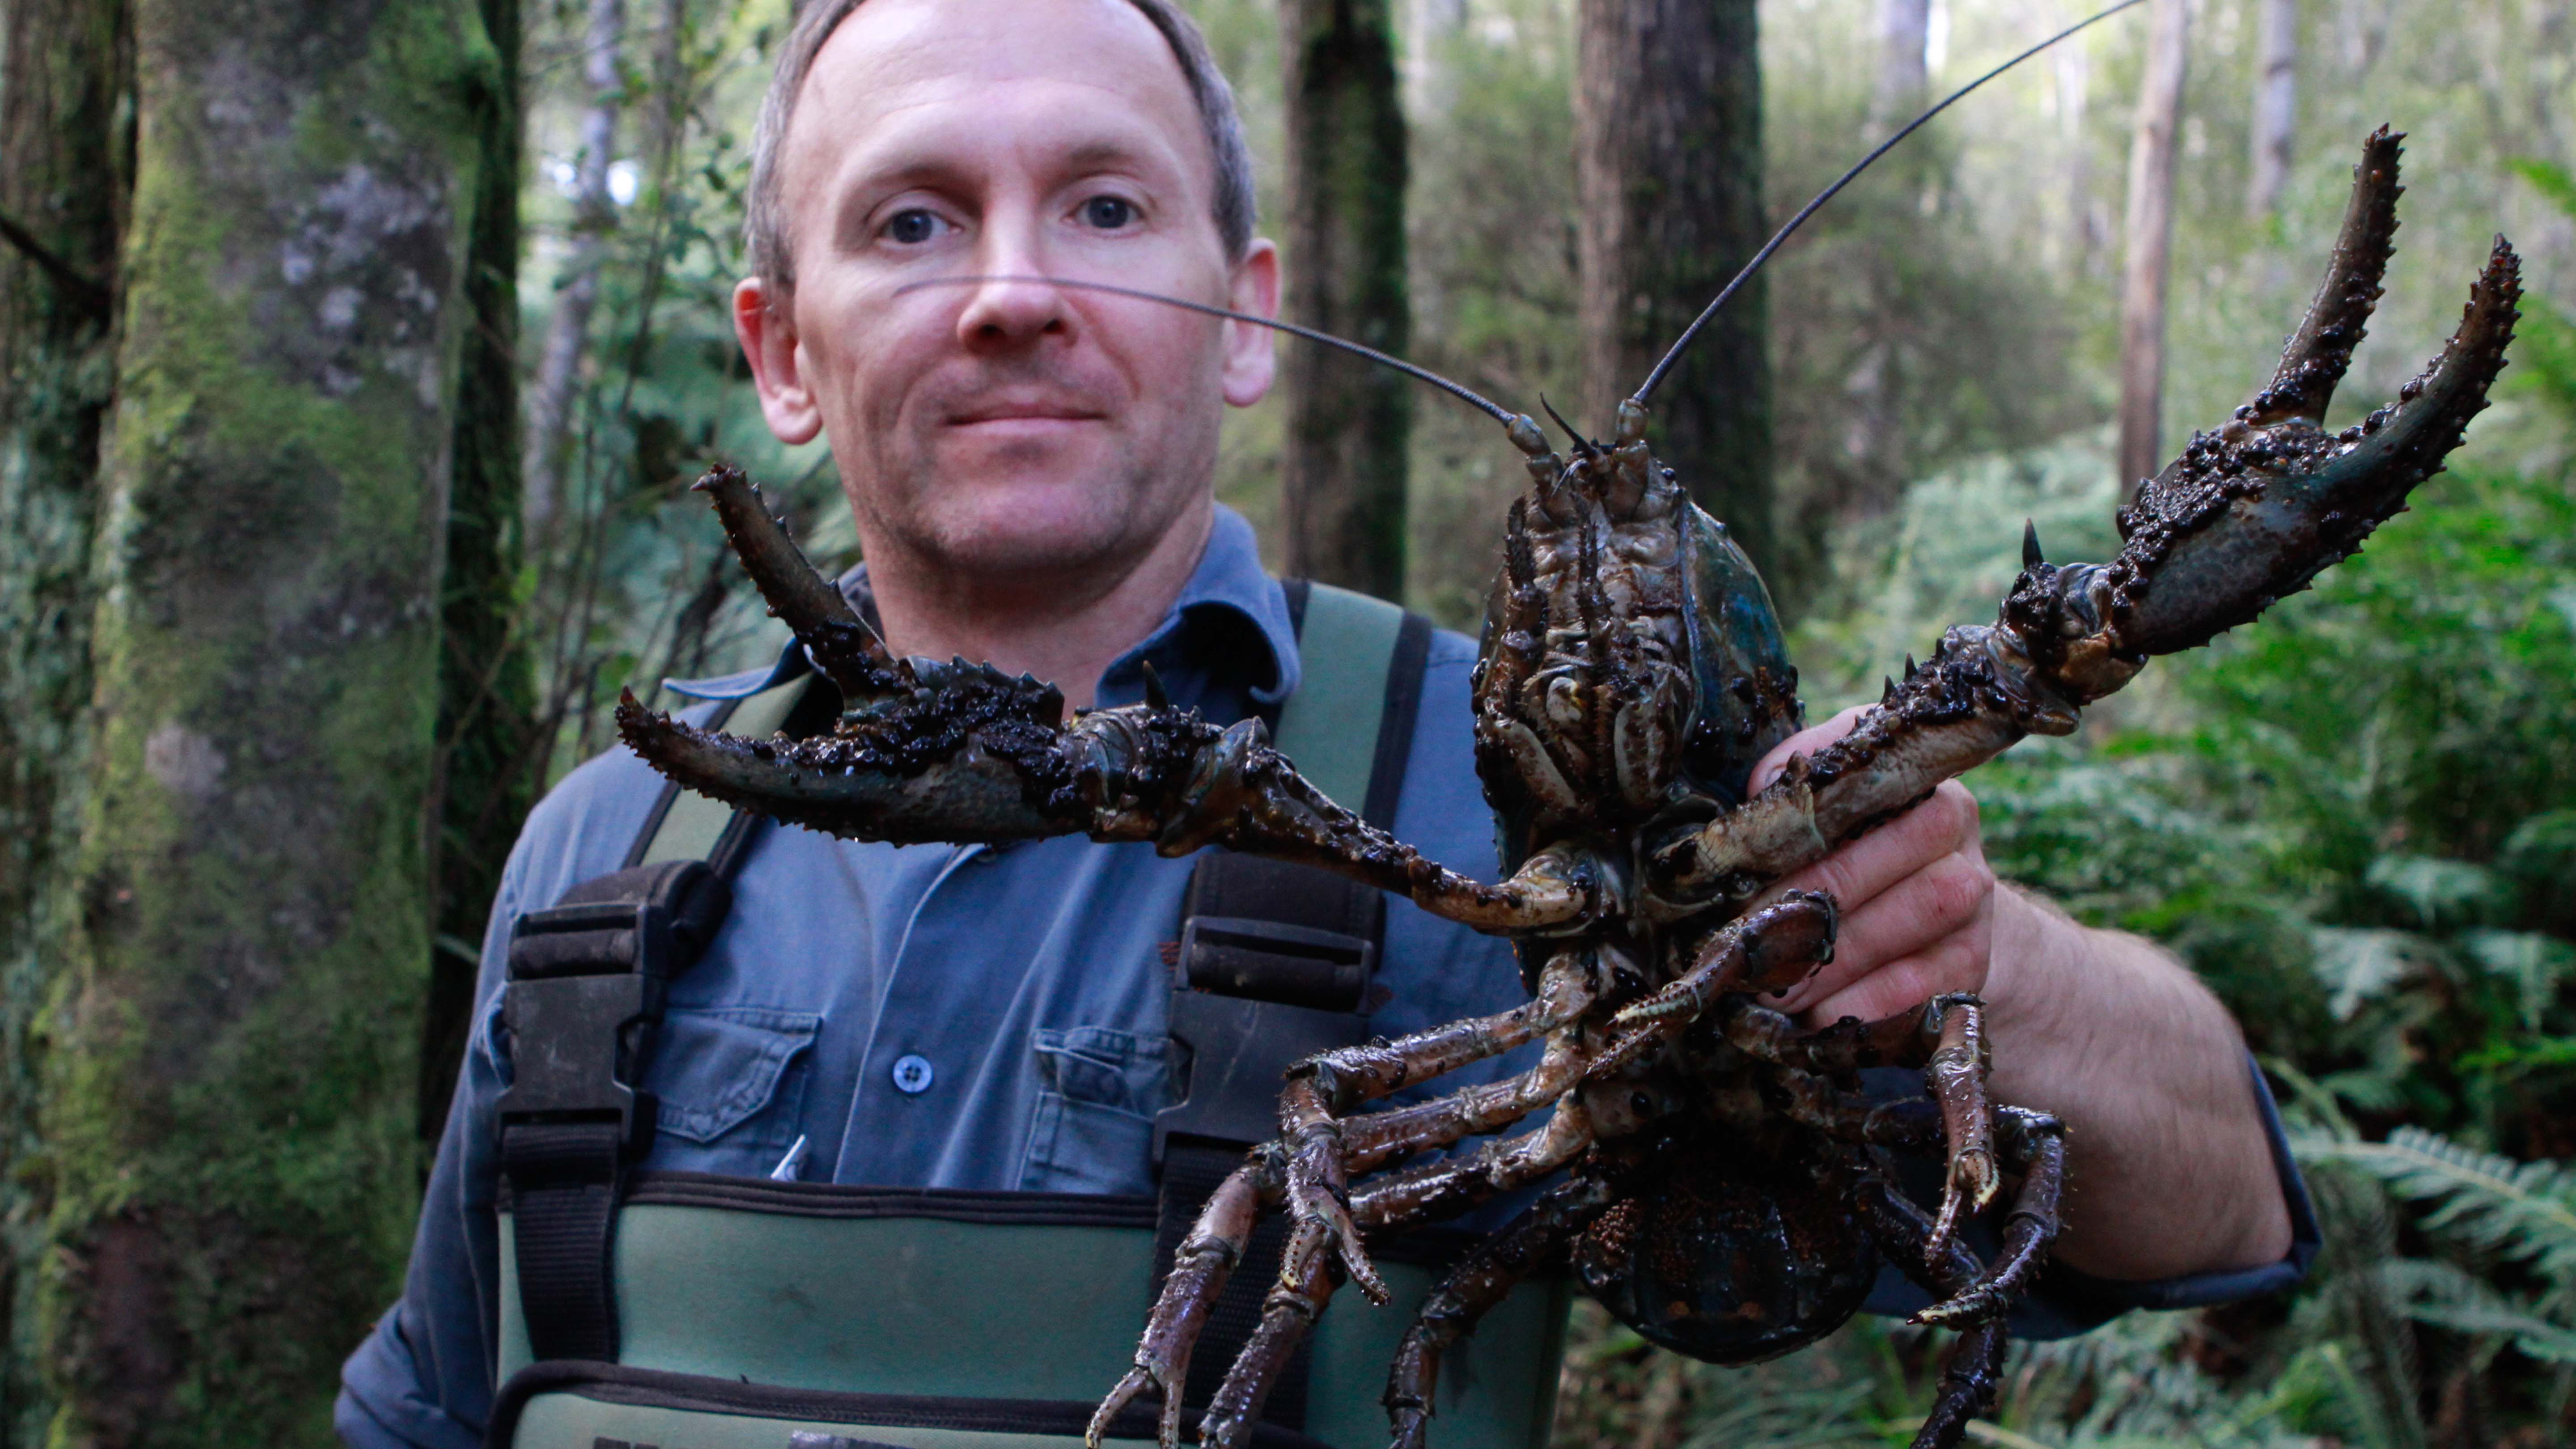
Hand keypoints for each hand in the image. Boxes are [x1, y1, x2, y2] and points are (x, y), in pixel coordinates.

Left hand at [1744, 706, 2294, 1279]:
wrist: (1958, 941)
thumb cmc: (1850, 877)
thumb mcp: (1817, 839)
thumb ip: (1774, 823)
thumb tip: (1718, 838)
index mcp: (1900, 769)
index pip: (1852, 747)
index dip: (1796, 779)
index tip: (1745, 812)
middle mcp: (1945, 817)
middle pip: (1870, 850)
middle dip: (1800, 902)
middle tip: (1740, 939)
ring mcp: (1969, 888)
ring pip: (1902, 918)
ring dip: (1828, 960)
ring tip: (1766, 987)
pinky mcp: (1977, 957)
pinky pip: (1923, 980)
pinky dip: (1865, 1004)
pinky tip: (1818, 1017)